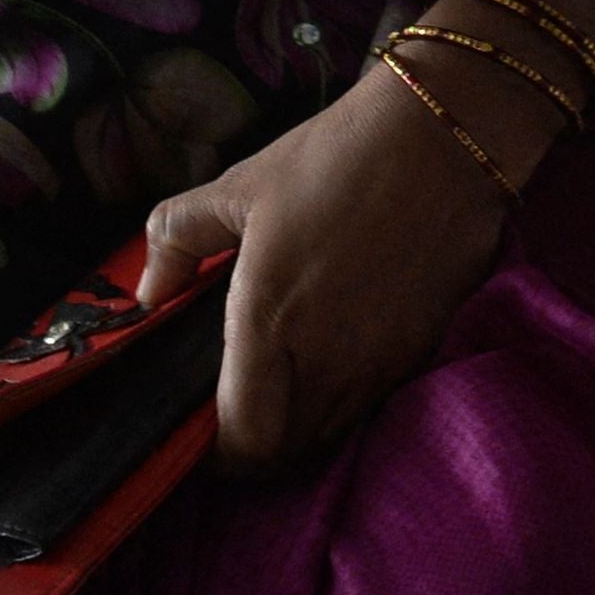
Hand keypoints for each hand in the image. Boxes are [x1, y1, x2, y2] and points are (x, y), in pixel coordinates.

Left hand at [135, 62, 514, 471]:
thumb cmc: (335, 156)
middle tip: (240, 405)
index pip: (240, 441)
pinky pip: (369, 405)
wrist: (446, 138)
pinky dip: (343, 399)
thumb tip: (147, 292)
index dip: (215, 450)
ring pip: (328, 436)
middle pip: (282, 456)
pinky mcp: (420, 351)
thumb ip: (179, 237)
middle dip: (253, 445)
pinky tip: (337, 353)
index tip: (202, 424)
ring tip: (286, 380)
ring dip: (299, 425)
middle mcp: (324, 361)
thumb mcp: (242, 184)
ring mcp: (378, 363)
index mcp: (268, 322)